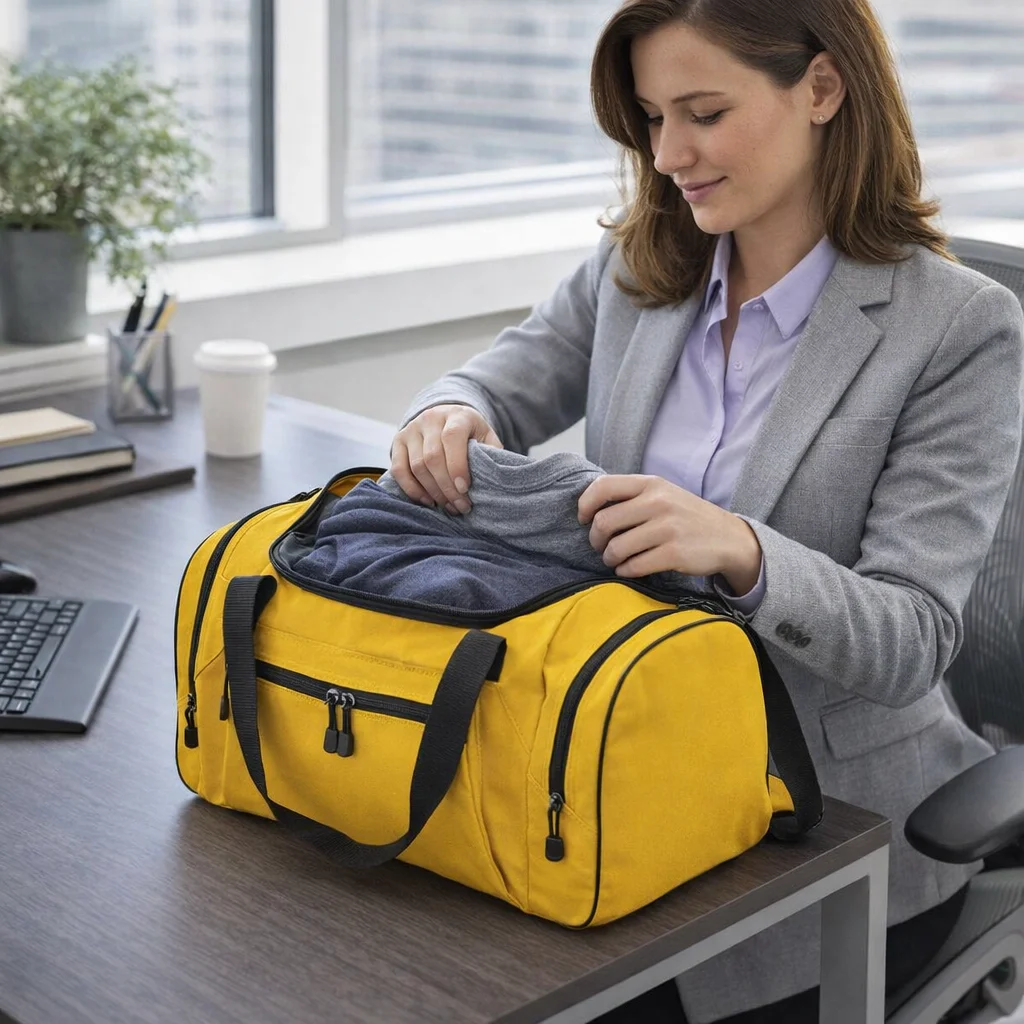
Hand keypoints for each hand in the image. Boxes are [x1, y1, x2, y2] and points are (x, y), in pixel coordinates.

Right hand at [390, 404, 502, 513]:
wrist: (448, 418)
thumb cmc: (471, 433)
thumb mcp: (486, 437)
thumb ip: (490, 454)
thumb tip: (492, 478)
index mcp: (457, 415)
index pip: (452, 437)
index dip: (457, 465)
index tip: (465, 489)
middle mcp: (431, 418)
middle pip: (433, 457)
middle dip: (447, 487)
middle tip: (461, 506)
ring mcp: (412, 429)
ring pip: (417, 466)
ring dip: (433, 491)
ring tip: (449, 506)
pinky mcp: (398, 440)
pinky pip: (399, 469)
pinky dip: (412, 489)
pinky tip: (428, 500)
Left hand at [577, 474, 760, 590]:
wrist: (729, 538)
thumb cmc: (687, 517)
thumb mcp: (663, 494)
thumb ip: (632, 496)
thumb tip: (590, 508)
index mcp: (651, 484)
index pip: (603, 486)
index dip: (585, 505)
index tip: (583, 519)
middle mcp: (658, 502)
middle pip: (603, 522)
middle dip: (595, 540)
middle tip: (601, 547)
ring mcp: (667, 528)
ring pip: (615, 548)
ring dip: (609, 559)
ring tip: (615, 560)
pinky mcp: (674, 553)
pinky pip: (633, 566)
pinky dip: (625, 571)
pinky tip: (630, 569)